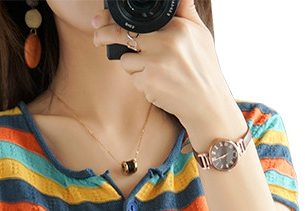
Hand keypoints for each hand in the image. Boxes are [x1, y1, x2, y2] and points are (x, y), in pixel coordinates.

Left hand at [91, 0, 234, 129]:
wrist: (207, 105)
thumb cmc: (204, 70)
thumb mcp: (200, 34)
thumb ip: (185, 11)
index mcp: (178, 27)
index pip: (138, 19)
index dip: (114, 19)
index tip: (100, 20)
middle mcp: (166, 43)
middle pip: (123, 35)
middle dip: (105, 36)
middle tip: (97, 36)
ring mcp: (156, 63)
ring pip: (126, 60)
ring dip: (133, 65)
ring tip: (156, 71)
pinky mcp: (150, 83)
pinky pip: (133, 78)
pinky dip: (141, 82)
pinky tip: (159, 84)